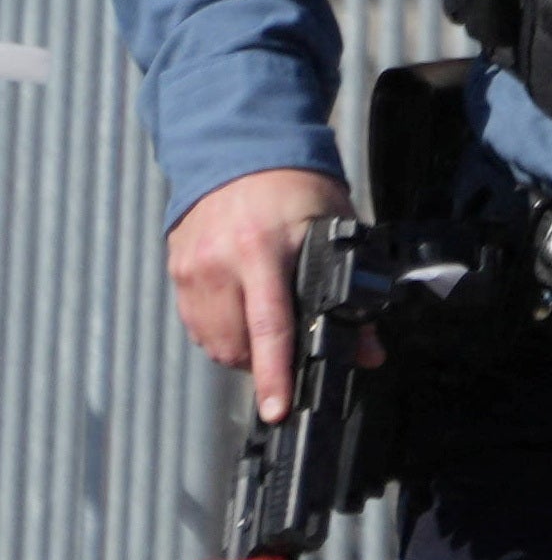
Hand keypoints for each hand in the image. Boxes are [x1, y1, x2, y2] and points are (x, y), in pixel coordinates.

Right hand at [166, 165, 353, 427]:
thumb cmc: (298, 190)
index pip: (270, 327)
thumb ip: (354, 294)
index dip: (274, 375)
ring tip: (266, 334)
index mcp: (264, 251)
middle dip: (264, 364)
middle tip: (290, 355)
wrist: (240, 151)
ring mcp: (192, 268)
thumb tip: (367, 352)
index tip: (278, 408)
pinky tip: (240, 315)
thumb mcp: (339, 232)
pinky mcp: (176, 269)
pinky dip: (219, 332)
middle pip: (236, 344)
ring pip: (213, 341)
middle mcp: (219, 262)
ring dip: (240, 352)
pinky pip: (196, 323)